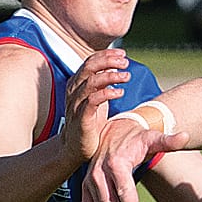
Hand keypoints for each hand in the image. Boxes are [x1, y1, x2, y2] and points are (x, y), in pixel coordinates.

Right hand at [59, 47, 130, 164]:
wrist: (76, 147)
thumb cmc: (89, 121)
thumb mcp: (97, 97)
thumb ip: (103, 82)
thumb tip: (116, 66)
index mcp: (77, 83)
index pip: (90, 61)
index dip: (106, 55)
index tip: (122, 54)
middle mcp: (75, 91)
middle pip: (90, 67)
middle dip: (108, 61)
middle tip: (126, 63)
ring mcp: (77, 104)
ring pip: (91, 82)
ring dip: (111, 76)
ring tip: (127, 76)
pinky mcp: (82, 118)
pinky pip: (92, 101)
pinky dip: (107, 94)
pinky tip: (120, 92)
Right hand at [83, 105, 186, 201]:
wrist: (113, 130)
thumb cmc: (136, 137)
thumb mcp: (152, 137)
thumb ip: (168, 141)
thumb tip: (185, 136)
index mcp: (116, 162)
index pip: (123, 184)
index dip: (128, 201)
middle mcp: (100, 173)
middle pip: (107, 201)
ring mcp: (91, 181)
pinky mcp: (87, 188)